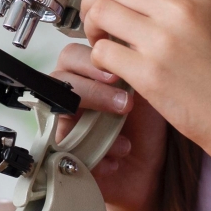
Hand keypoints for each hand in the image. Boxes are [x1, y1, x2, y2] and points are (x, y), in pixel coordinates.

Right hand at [52, 42, 168, 210]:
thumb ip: (132, 62)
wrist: (151, 172)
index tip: (118, 70)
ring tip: (122, 128)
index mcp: (87, 76)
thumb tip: (131, 39)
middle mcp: (72, 97)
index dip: (90, 59)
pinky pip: (67, 148)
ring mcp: (66, 125)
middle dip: (93, 87)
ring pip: (59, 110)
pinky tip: (120, 153)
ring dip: (94, 116)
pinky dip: (97, 152)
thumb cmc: (147, 129)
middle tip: (124, 101)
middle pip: (60, 78)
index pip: (73, 54)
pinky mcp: (65, 155)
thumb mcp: (146, 89)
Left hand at [78, 0, 210, 179]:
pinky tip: (114, 69)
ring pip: (100, 13)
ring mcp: (163, 40)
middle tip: (95, 22)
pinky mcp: (149, 74)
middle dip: (93, 1)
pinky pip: (102, 52)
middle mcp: (180, 8)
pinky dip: (99, 59)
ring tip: (104, 44)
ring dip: (92, 28)